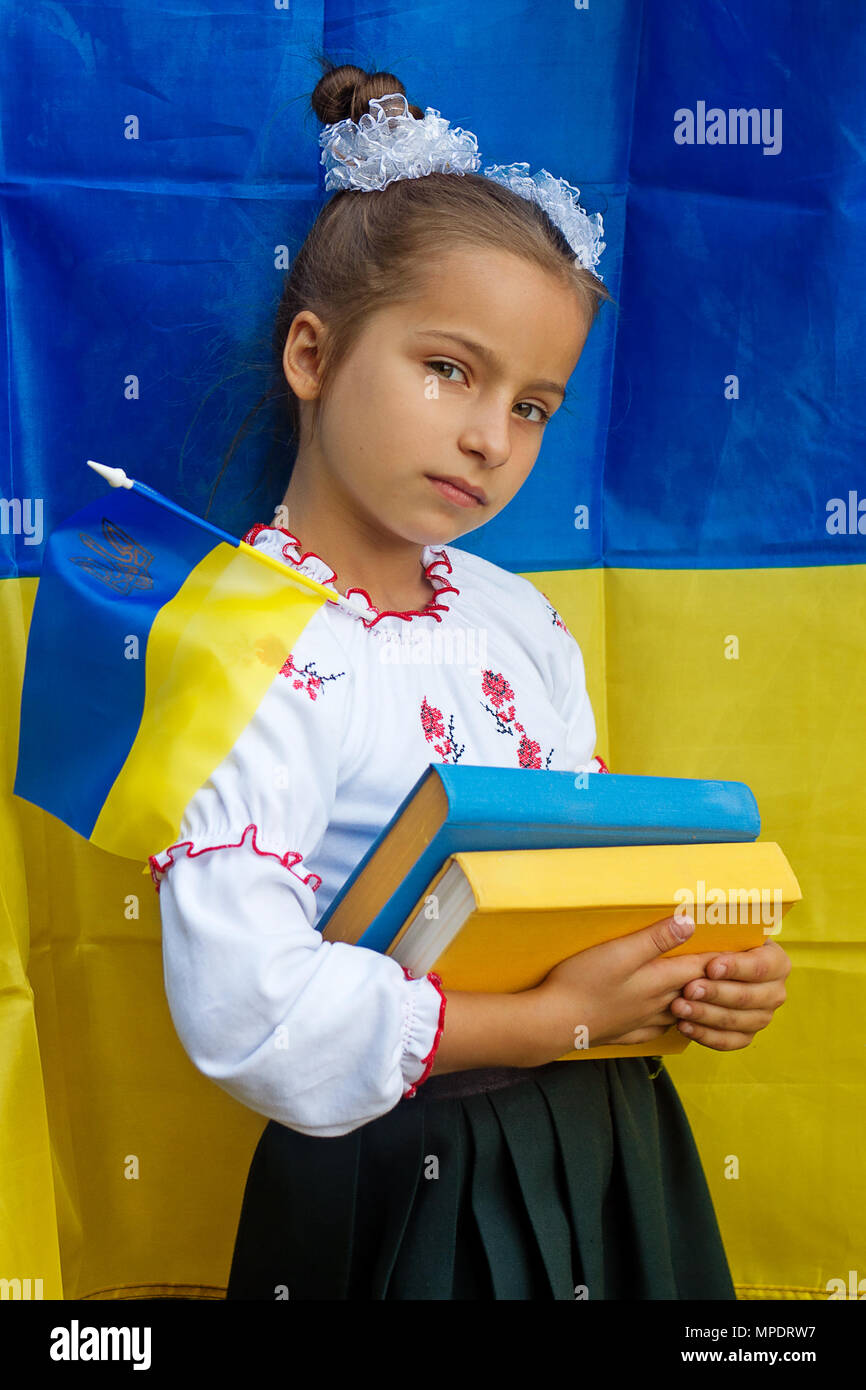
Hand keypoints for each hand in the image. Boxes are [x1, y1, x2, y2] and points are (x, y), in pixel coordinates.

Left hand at [670, 939, 790, 1050]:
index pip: (760, 966)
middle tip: (689, 989)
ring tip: (679, 1007)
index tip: (711, 967)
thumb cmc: (718, 944)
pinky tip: (684, 1025)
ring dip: (705, 1015)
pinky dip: (704, 1035)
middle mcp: (775, 992)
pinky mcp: (746, 1035)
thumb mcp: (723, 933)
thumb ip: (717, 931)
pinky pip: (727, 1041)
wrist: (715, 968)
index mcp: (776, 962)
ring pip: (736, 1021)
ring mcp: (762, 1016)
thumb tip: (690, 924)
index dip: (736, 968)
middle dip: (715, 993)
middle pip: (747, 997)